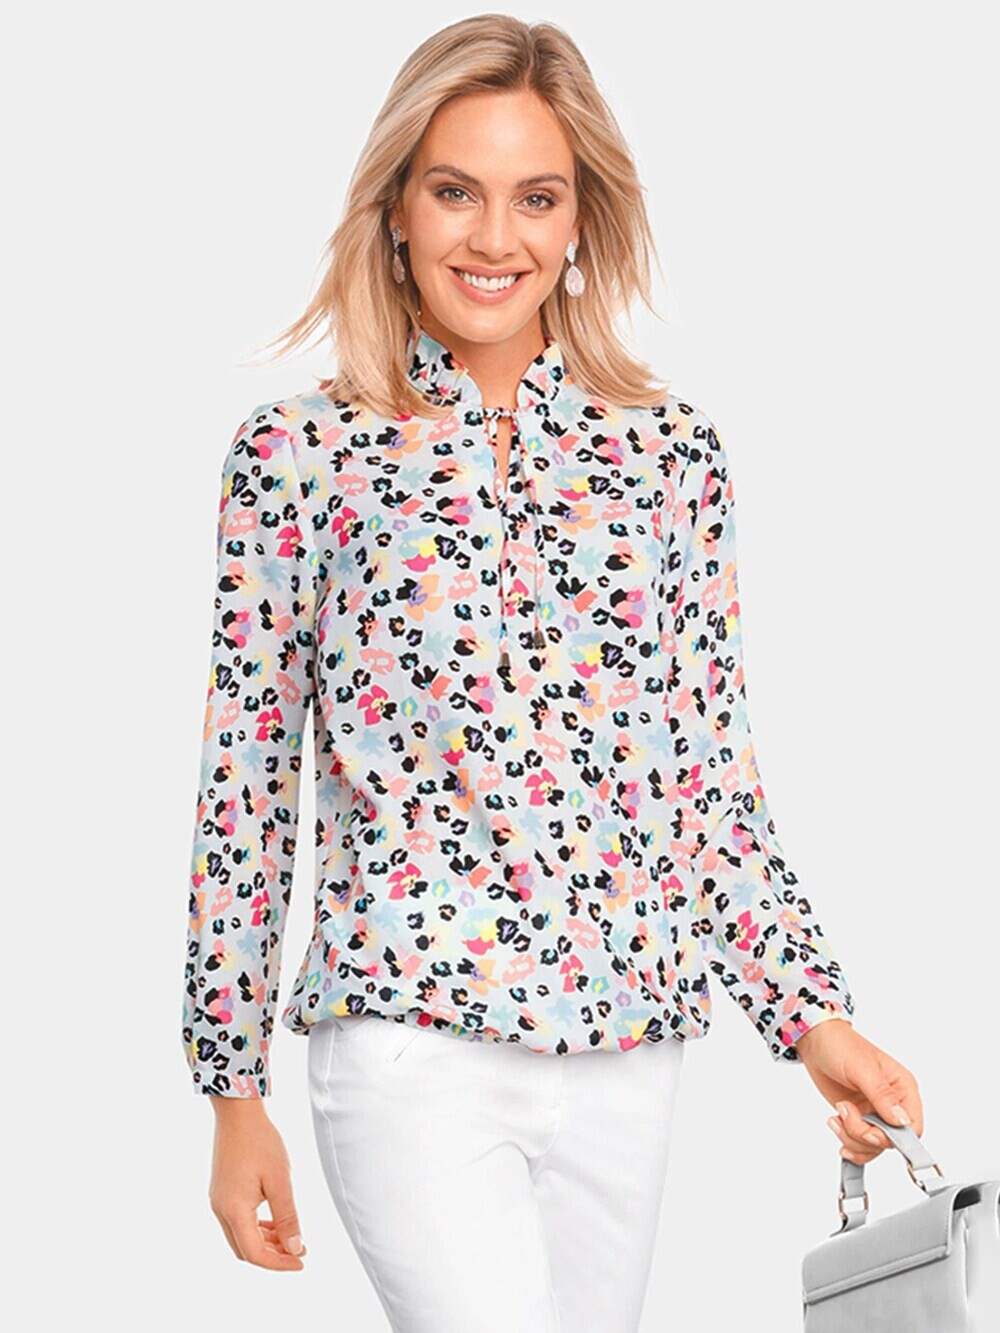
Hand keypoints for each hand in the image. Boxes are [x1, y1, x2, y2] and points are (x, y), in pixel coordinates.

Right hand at [208, 1100, 307, 1269]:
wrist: (237, 1113)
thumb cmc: (260, 1141)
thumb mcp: (280, 1180)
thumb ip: (287, 1217)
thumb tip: (295, 1248)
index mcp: (234, 1210)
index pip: (254, 1254)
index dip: (279, 1263)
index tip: (301, 1261)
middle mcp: (221, 1210)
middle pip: (245, 1249)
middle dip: (272, 1256)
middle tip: (299, 1252)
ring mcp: (218, 1201)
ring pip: (241, 1236)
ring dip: (265, 1242)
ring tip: (292, 1238)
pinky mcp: (221, 1192)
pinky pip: (237, 1221)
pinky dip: (256, 1227)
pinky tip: (275, 1222)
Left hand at [794, 1019, 923, 1165]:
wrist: (816, 1041)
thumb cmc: (841, 1045)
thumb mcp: (862, 1068)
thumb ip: (882, 1095)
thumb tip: (901, 1120)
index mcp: (903, 1088)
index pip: (913, 1127)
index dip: (894, 1137)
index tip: (871, 1132)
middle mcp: (893, 1103)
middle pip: (890, 1141)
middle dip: (864, 1135)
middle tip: (845, 1113)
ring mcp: (875, 1112)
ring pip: (873, 1146)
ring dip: (851, 1137)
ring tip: (838, 1114)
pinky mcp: (859, 1118)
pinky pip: (861, 1144)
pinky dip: (847, 1141)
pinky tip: (836, 1125)